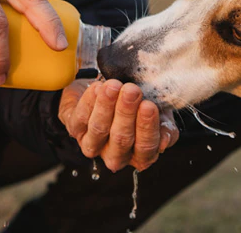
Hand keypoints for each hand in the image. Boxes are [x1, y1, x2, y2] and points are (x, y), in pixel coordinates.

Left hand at [59, 79, 179, 171]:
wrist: (111, 88)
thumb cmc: (138, 104)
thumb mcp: (159, 114)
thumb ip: (165, 126)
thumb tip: (165, 140)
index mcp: (140, 155)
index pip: (145, 147)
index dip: (147, 127)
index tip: (149, 105)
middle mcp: (116, 155)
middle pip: (121, 139)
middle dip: (126, 113)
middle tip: (132, 90)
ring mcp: (93, 144)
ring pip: (99, 128)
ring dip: (107, 105)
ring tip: (114, 85)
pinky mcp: (75, 129)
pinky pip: (81, 116)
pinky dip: (90, 100)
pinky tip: (98, 86)